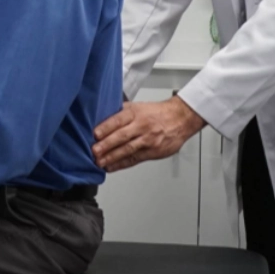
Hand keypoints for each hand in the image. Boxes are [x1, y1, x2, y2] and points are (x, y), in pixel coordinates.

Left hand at [92, 97, 206, 171]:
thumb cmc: (158, 112)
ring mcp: (148, 140)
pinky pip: (135, 159)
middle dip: (106, 145)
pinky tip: (112, 167)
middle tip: (94, 151)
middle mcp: (142, 125)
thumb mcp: (139, 106)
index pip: (119, 119)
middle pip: (122, 136)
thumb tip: (102, 119)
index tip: (95, 134)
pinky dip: (122, 164)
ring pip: (128, 149)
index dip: (106, 127)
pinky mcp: (153, 152)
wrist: (180, 119)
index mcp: (136, 112)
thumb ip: (122, 113)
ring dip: (112, 157)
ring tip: (100, 162)